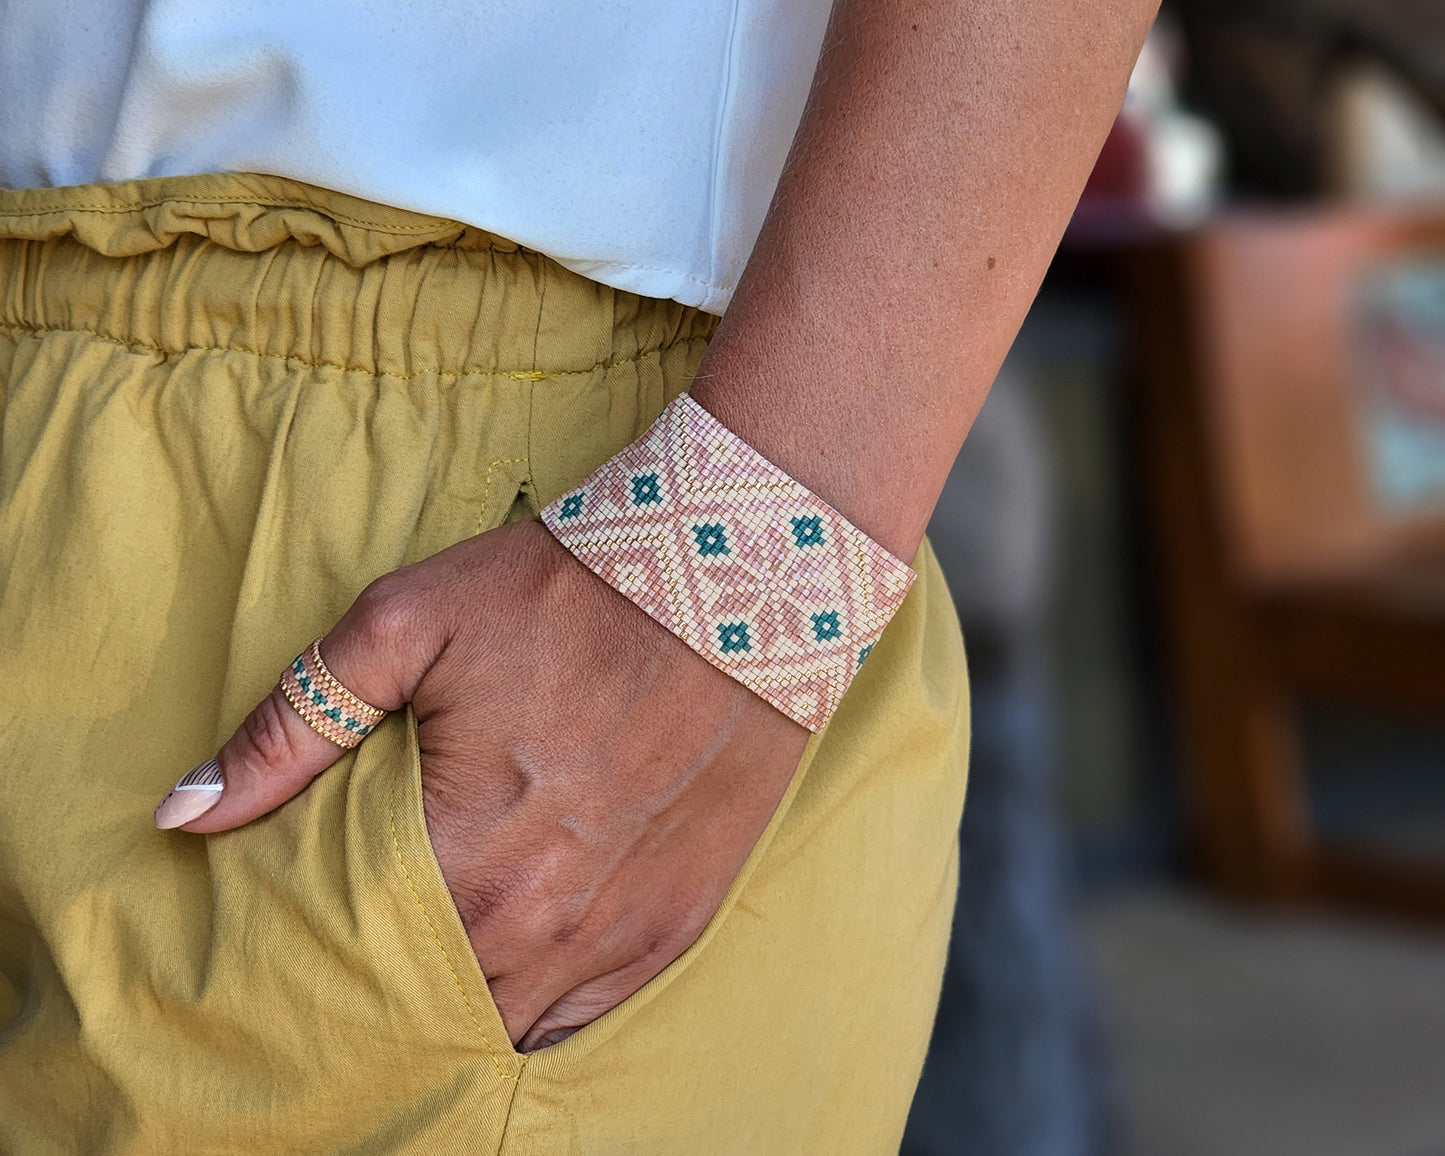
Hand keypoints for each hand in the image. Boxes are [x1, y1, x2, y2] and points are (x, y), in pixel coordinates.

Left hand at [163, 518, 809, 1049]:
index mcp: (465, 855)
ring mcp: (618, 933)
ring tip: (425, 969)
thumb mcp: (409, 624)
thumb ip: (293, 726)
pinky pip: (585, 1016)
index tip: (292, 940)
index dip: (313, 958)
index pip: (352, 958)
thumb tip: (186, 814)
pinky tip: (508, 976)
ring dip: (458, 1006)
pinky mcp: (677, 922)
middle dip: (380, 991)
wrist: (733, 579)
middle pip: (427, 1006)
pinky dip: (537, 1008)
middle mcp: (543, 922)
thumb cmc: (565, 592)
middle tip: (357, 952)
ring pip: (505, 1026)